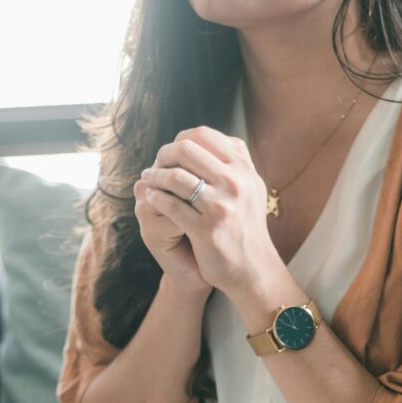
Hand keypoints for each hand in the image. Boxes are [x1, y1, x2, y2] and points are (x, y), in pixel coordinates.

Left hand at [140, 125, 281, 297]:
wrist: (253, 267)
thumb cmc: (245, 224)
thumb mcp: (250, 187)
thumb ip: (234, 161)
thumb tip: (203, 137)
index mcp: (243, 169)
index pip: (204, 135)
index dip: (180, 139)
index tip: (171, 152)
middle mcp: (235, 183)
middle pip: (186, 150)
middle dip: (163, 155)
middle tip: (155, 165)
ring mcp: (221, 206)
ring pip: (175, 177)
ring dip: (155, 176)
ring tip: (149, 181)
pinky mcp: (206, 229)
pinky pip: (170, 205)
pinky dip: (156, 198)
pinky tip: (152, 198)